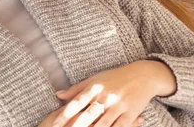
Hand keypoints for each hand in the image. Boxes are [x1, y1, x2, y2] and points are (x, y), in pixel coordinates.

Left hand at [51, 60, 175, 126]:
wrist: (143, 75)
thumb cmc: (115, 77)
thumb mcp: (95, 79)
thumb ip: (76, 89)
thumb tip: (58, 95)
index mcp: (95, 87)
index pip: (76, 103)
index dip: (64, 114)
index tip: (55, 124)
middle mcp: (105, 96)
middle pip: (88, 115)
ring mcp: (119, 105)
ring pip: (103, 124)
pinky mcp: (131, 113)